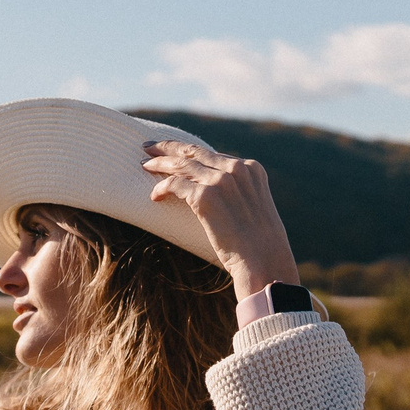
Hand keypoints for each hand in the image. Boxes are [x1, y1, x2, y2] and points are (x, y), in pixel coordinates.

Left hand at [141, 141, 300, 298]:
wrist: (264, 262)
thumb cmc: (259, 245)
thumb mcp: (253, 209)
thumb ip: (237, 194)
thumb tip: (216, 195)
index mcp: (251, 169)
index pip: (212, 155)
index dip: (190, 152)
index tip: (174, 151)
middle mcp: (236, 169)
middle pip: (194, 152)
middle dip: (169, 148)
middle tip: (149, 147)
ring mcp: (221, 180)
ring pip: (181, 164)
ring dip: (160, 164)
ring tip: (145, 166)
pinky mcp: (205, 196)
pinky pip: (174, 185)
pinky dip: (161, 188)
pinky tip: (155, 195)